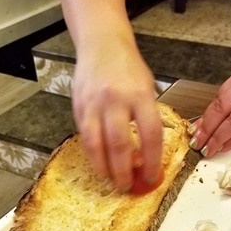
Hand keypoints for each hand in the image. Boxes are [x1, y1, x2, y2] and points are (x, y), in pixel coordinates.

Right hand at [72, 40, 162, 190]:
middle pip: (120, 144)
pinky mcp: (78, 107)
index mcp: (140, 95)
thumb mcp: (147, 87)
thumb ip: (147, 117)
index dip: (152, 160)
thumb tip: (146, 154)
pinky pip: (84, 137)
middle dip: (124, 171)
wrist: (101, 44)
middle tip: (127, 186)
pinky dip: (92, 154)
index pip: (150, 135)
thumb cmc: (128, 68)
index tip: (152, 175)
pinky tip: (100, 163)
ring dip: (104, 167)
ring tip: (111, 180)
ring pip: (96, 144)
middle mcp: (116, 100)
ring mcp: (94, 103)